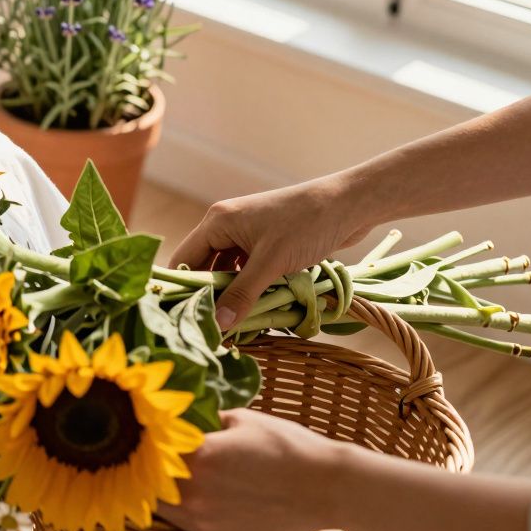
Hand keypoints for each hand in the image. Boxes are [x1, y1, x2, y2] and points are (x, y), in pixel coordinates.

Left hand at [160, 408, 349, 530]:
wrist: (327, 489)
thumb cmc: (287, 446)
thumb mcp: (242, 418)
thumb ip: (205, 419)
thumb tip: (182, 416)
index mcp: (196, 455)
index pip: (149, 447)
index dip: (144, 439)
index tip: (144, 431)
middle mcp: (194, 491)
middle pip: (149, 481)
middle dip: (148, 468)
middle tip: (152, 455)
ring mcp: (204, 520)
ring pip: (162, 506)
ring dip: (162, 491)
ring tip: (172, 476)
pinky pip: (185, 523)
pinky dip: (183, 509)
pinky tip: (197, 496)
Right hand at [169, 176, 372, 329]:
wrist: (349, 204)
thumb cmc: (306, 225)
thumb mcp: (271, 263)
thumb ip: (242, 294)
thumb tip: (218, 325)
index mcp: (217, 221)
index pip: (183, 259)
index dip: (181, 288)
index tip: (185, 319)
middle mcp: (226, 225)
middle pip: (203, 266)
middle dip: (208, 294)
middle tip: (212, 327)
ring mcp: (247, 233)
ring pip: (226, 270)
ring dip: (231, 293)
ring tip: (233, 321)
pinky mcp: (266, 242)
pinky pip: (246, 269)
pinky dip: (248, 286)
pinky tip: (255, 306)